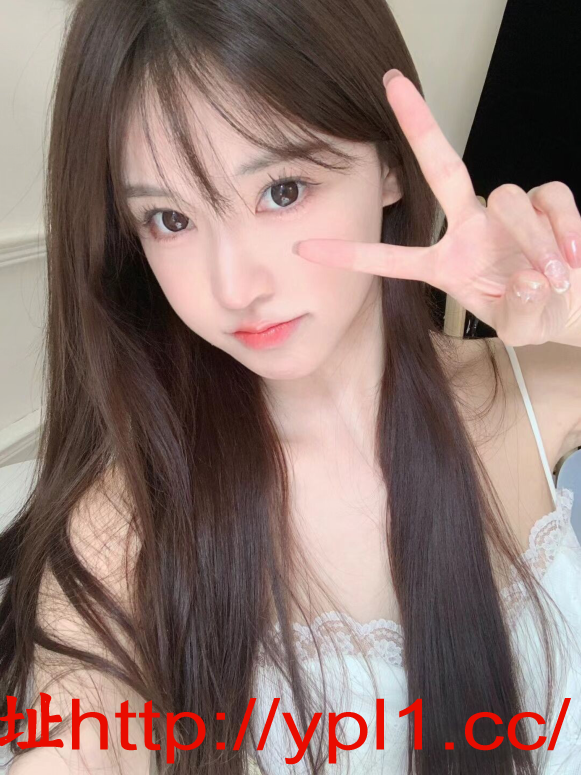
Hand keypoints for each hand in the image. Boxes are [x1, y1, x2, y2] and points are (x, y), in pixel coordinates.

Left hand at [293, 69, 580, 346]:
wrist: (575, 303)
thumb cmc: (535, 312)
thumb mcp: (520, 327)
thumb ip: (520, 313)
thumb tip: (529, 277)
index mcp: (446, 264)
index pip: (391, 258)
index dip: (351, 254)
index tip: (305, 248)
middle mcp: (469, 227)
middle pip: (441, 166)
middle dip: (418, 124)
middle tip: (391, 83)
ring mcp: (505, 211)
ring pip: (506, 197)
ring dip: (533, 239)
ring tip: (555, 275)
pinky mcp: (543, 200)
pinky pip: (549, 199)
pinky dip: (564, 229)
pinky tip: (573, 255)